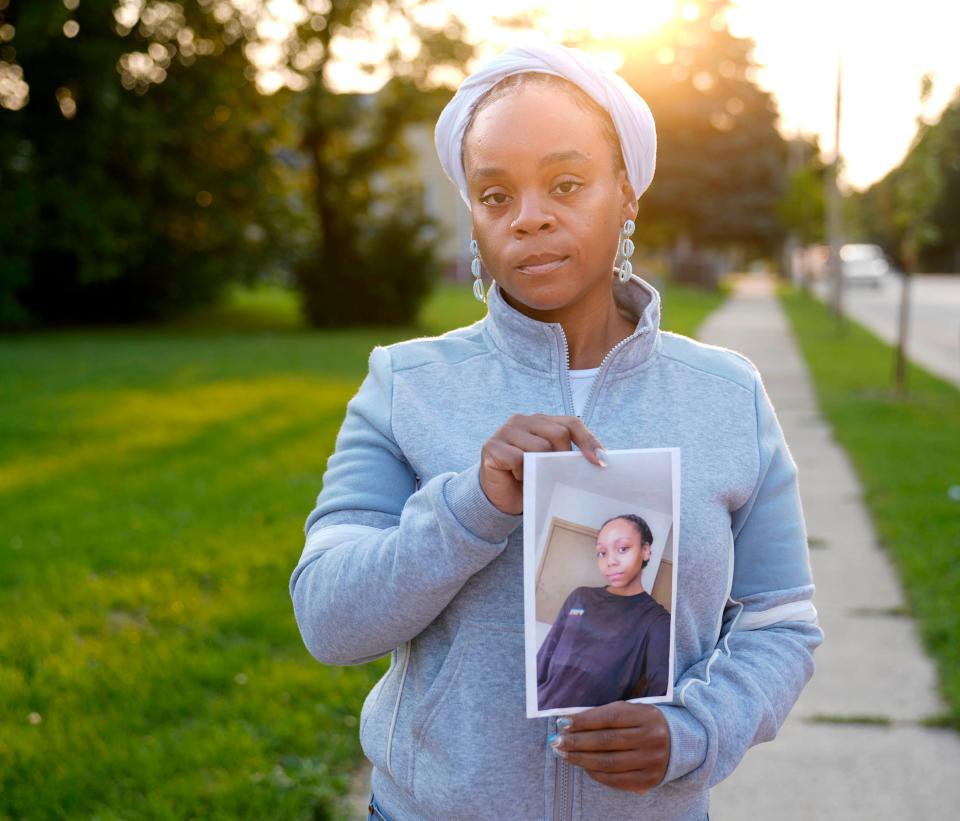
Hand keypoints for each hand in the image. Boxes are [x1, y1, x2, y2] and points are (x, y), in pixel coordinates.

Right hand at [479, 413, 605, 514]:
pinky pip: (516, 459)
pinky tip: (518, 477)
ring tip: (533, 476)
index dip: (588, 440)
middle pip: (557, 433)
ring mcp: (505, 431)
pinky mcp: (491, 446)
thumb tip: (600, 460)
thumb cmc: (530, 479)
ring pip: (538, 447)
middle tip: (559, 475)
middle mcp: (522, 420)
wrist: (499, 498)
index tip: (602, 462)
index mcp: (540, 420)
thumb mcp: (552, 464)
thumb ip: (568, 456)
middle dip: (564, 457)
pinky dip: (521, 473)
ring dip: (540, 468)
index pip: (571, 423)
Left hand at [549, 701, 669, 794]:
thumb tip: (571, 723)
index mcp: (645, 715)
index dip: (583, 721)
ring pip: (608, 763)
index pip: (608, 718)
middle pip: (606, 742)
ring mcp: (651, 761)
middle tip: (557, 742)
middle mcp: (650, 738)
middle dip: (577, 742)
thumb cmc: (644, 722)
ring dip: (581, 759)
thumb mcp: (631, 711)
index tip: (562, 723)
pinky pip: (616, 780)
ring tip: (564, 754)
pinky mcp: (649, 780)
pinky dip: (597, 774)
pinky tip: (584, 767)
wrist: (678, 743)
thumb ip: (605, 715)